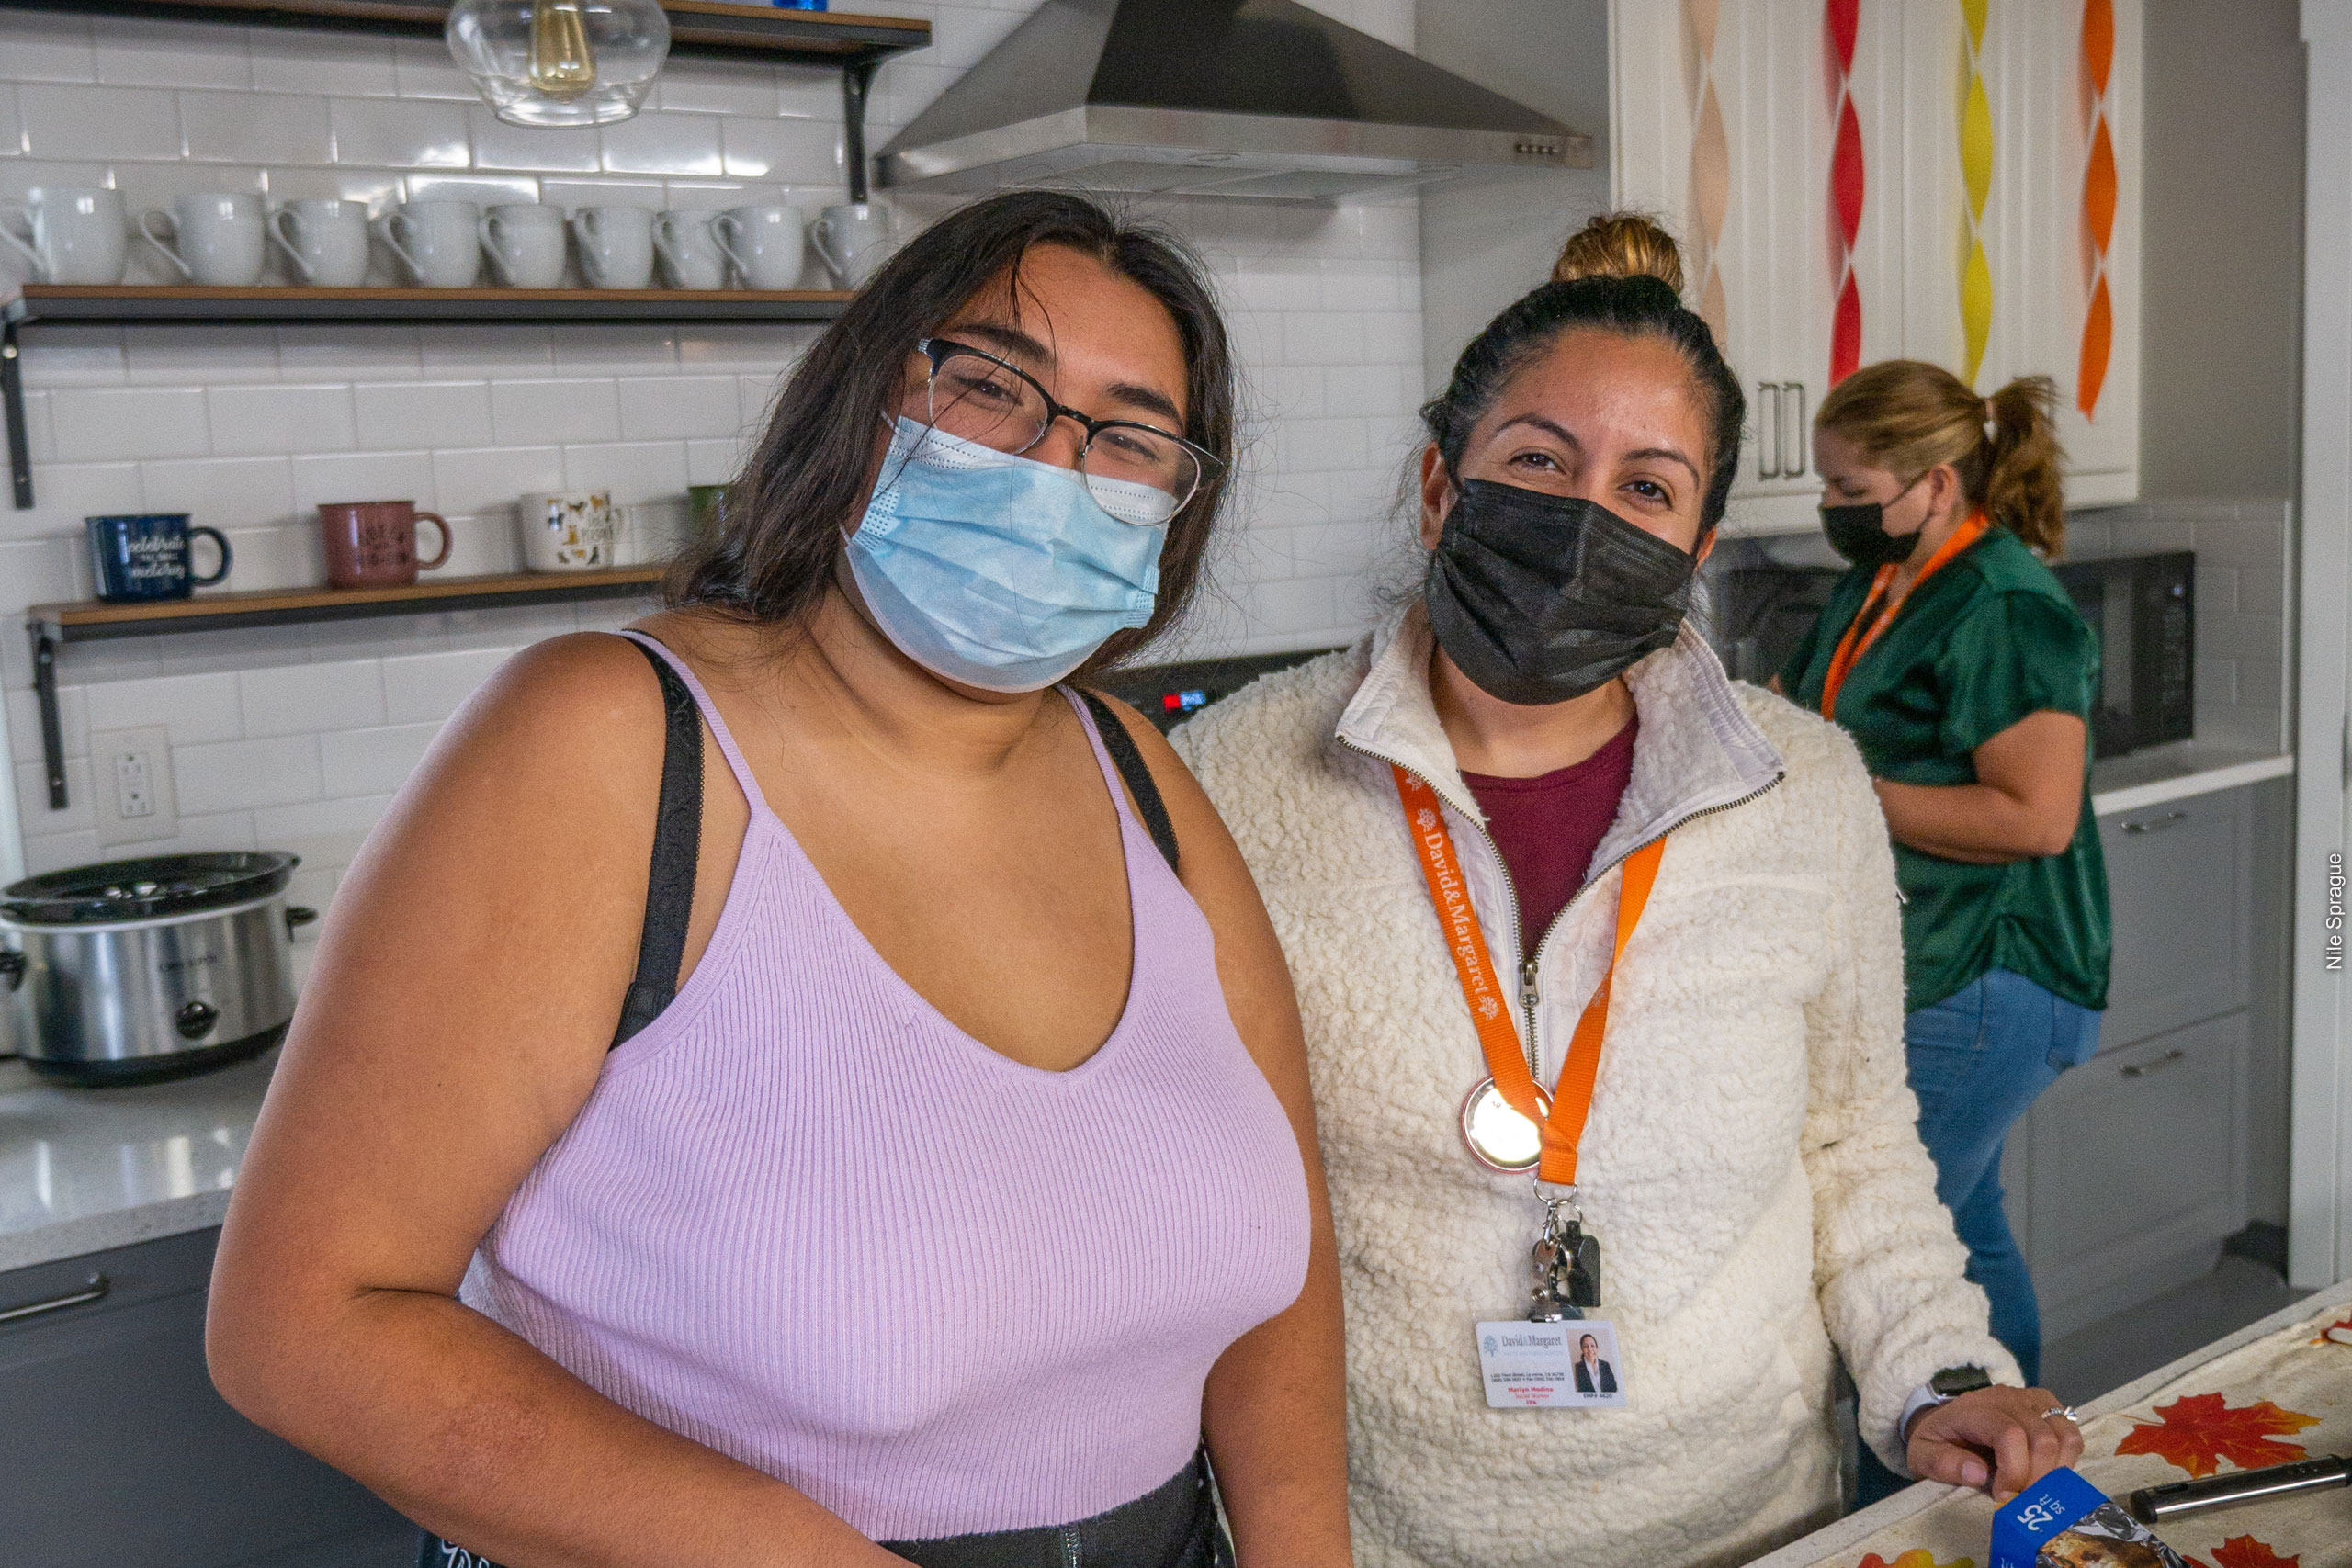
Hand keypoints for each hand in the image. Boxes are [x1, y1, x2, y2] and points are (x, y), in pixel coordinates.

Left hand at [1905, 1385, 2083, 1501]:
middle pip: (2042, 1439)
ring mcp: (2031, 1400)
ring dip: (2055, 1471)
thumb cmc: (1938, 1440)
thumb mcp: (1923, 1454)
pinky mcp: (2049, 1408)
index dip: (2014, 1471)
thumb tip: (1979, 1473)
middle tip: (2020, 1498)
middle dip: (2036, 1478)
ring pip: (2064, 1435)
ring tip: (2034, 1487)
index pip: (2010, 1435)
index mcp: (1974, 1408)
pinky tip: (2045, 1474)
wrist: (1946, 1422)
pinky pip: (2072, 1434)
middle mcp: (2007, 1398)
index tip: (2003, 1496)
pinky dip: (2066, 1460)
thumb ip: (1943, 1463)